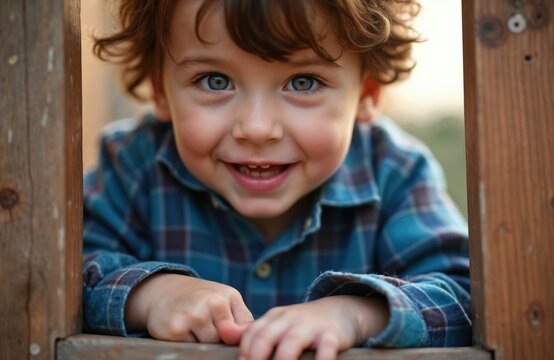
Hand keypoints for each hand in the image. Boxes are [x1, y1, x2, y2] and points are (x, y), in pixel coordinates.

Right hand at [124, 273, 252, 341]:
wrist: (163, 290)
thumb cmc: (200, 299)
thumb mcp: (225, 301)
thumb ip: (241, 321)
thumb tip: (247, 341)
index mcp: (230, 296)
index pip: (243, 330)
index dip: (234, 335)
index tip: (226, 329)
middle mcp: (213, 302)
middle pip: (226, 339)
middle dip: (218, 336)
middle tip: (204, 321)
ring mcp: (194, 315)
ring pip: (209, 345)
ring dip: (202, 340)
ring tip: (194, 325)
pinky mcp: (175, 329)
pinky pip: (191, 348)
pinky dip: (187, 342)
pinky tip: (182, 328)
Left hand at [224, 295, 388, 359]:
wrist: (341, 310)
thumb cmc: (303, 324)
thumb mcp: (278, 324)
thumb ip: (252, 331)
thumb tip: (223, 332)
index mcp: (273, 318)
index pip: (251, 334)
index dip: (244, 354)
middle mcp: (289, 319)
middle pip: (265, 337)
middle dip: (256, 358)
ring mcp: (310, 326)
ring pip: (291, 343)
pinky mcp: (331, 335)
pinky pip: (324, 350)